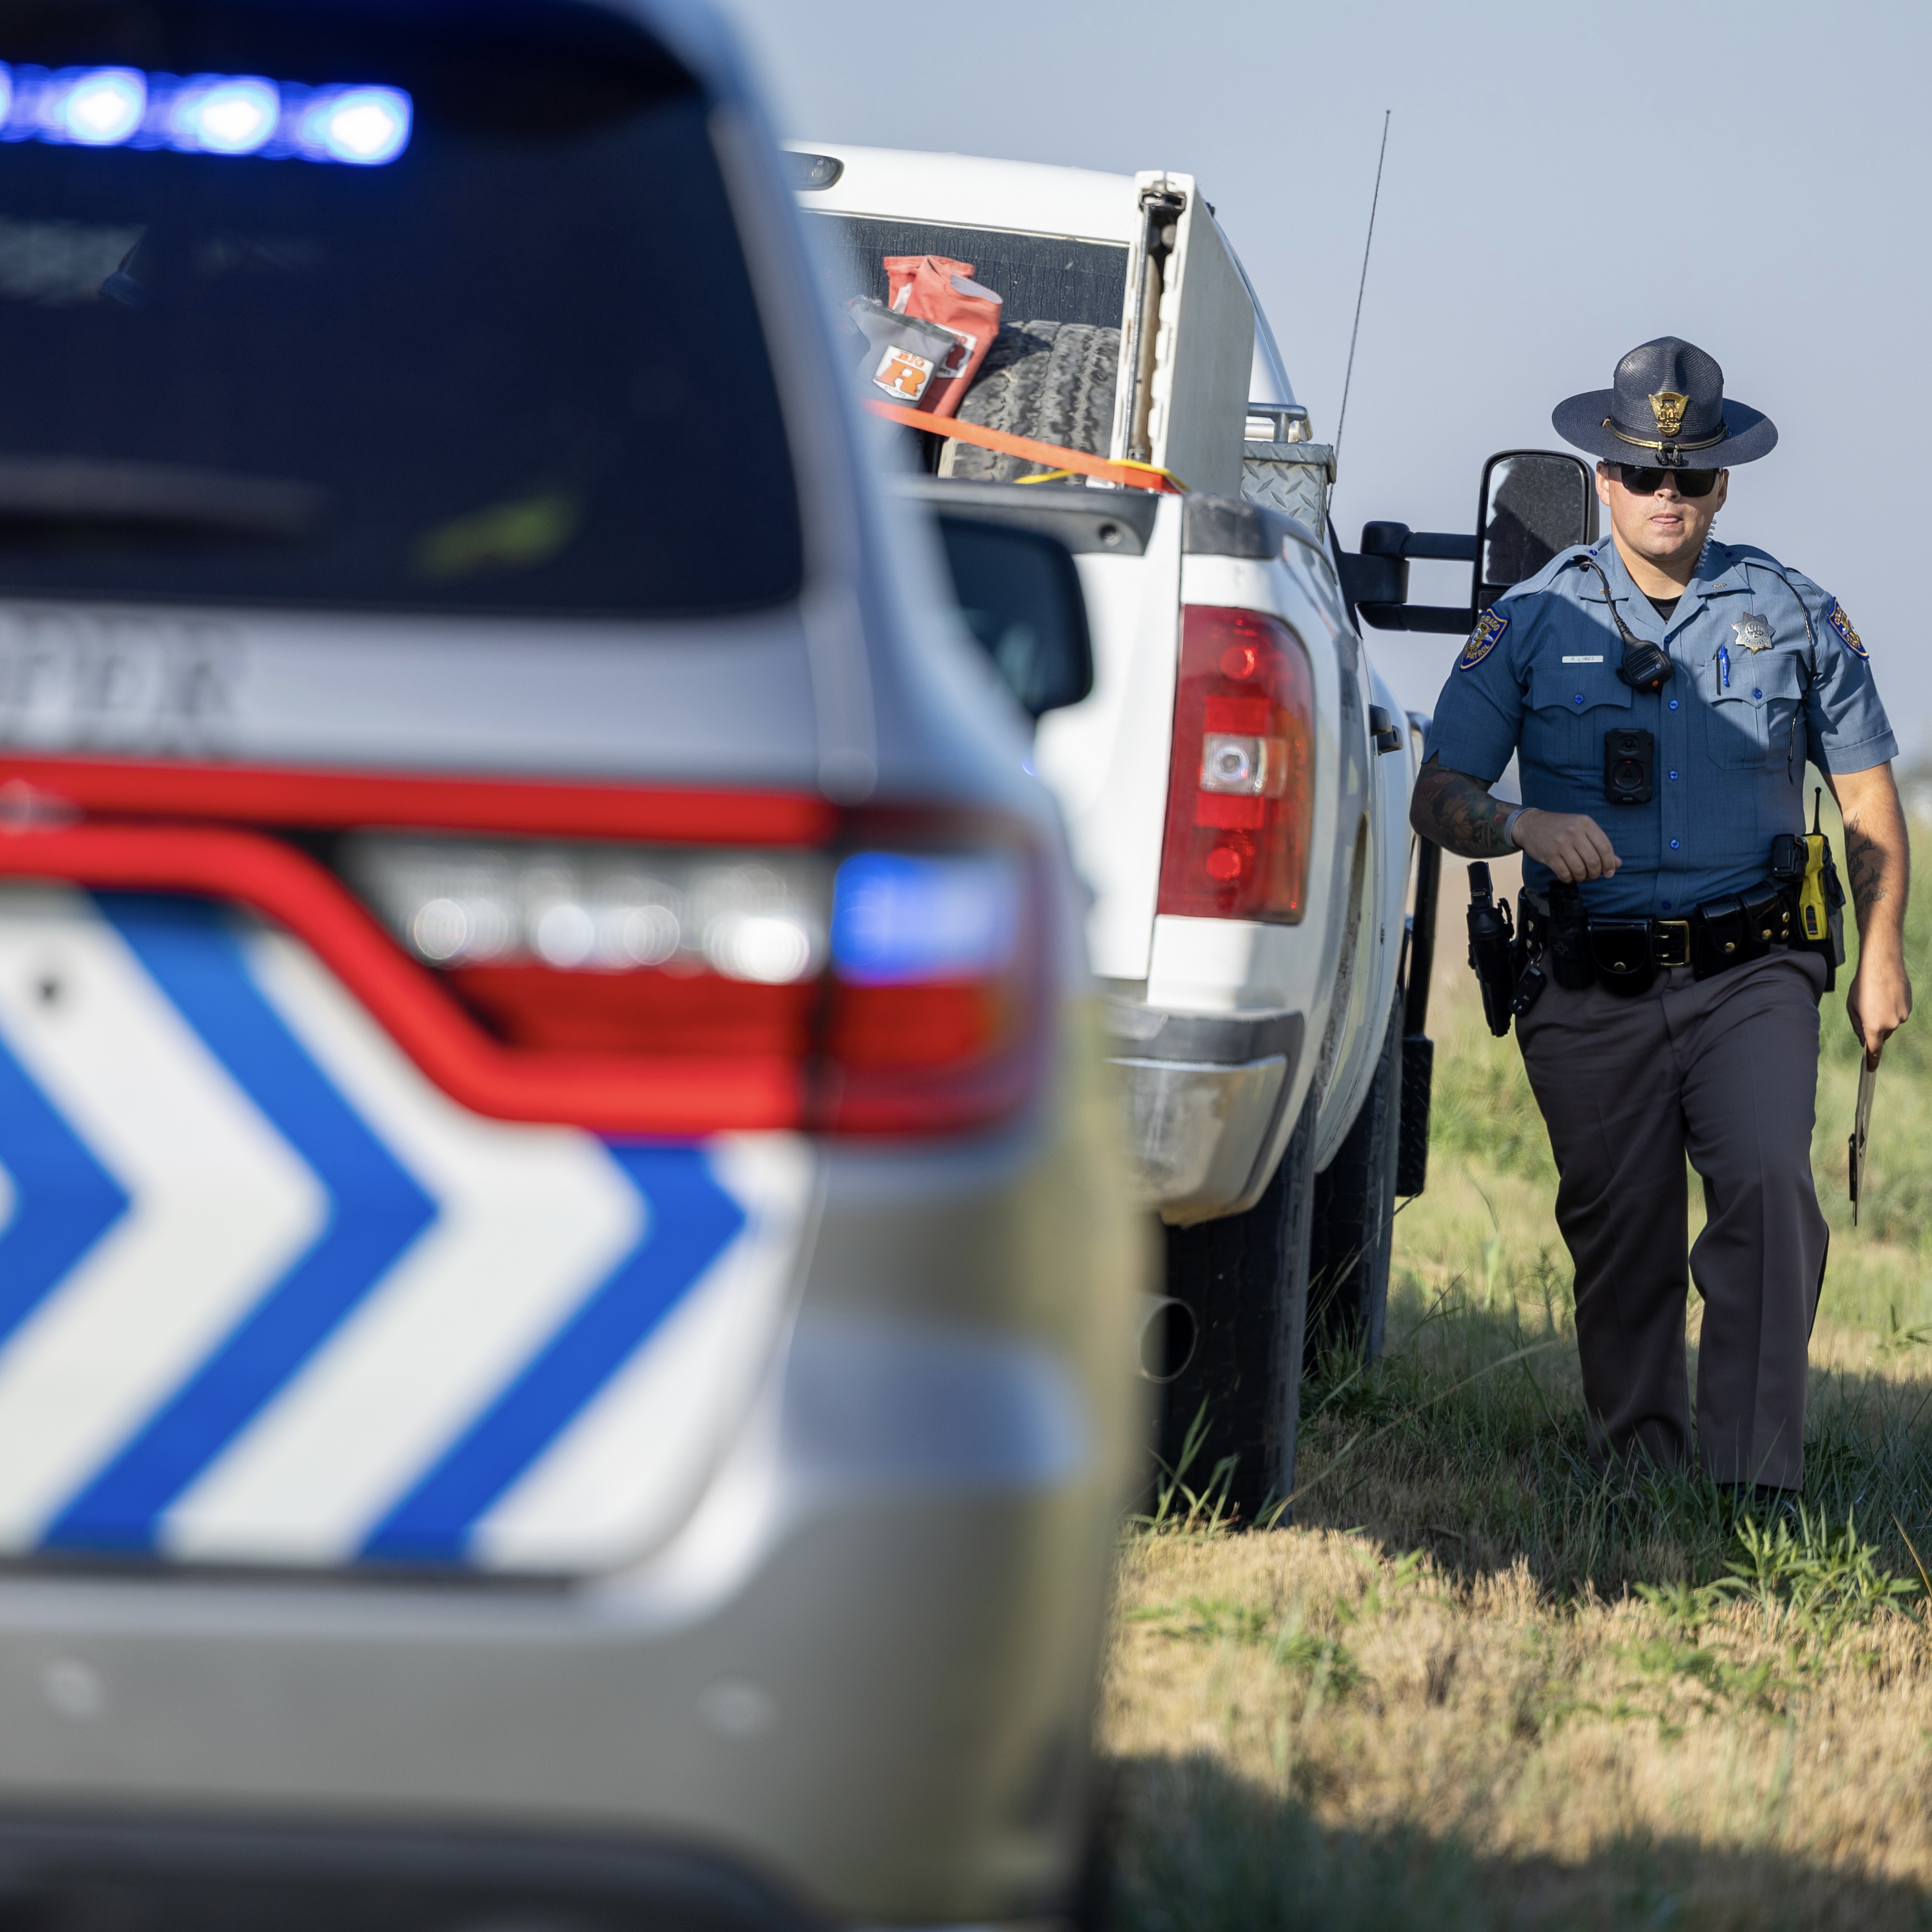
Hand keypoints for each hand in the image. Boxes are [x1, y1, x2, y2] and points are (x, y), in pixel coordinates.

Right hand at [1512, 807, 1620, 881]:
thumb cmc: (1559, 828)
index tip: (1609, 873)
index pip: (1605, 847)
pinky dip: (1569, 879)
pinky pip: (1565, 873)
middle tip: (1591, 875)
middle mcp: (1574, 832)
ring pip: (1580, 869)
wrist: (1531, 824)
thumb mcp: (1581, 829)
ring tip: (1580, 876)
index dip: (1609, 863)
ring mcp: (1561, 843)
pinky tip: (1568, 876)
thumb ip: (1599, 845)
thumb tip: (1617, 864)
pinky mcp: (1549, 854)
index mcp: (1585, 823)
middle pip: (1593, 861)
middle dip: (1595, 873)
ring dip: (1582, 877)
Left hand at [1847, 945, 1911, 1060]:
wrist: (1882, 966)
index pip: (1874, 1050)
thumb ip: (1858, 1026)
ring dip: (1884, 1017)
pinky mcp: (1909, 1008)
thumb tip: (1864, 1038)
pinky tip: (1887, 995)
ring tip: (1877, 999)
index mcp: (1874, 1027)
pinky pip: (1898, 1014)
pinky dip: (1892, 1009)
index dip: (1872, 1061)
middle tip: (1867, 1011)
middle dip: (1875, 1029)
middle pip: (1882, 1035)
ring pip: (1891, 1024)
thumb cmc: (1862, 986)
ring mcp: (1902, 1016)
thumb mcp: (1852, 1008)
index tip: (1870, 1069)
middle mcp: (1891, 1025)